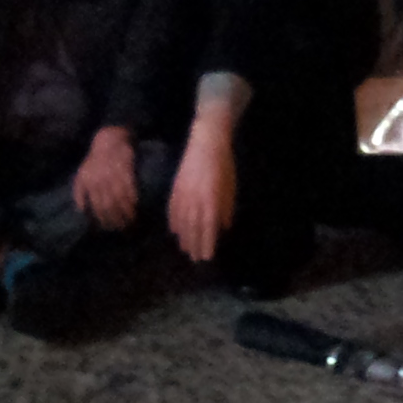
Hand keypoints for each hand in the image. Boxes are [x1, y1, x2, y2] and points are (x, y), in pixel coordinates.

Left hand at [72, 126, 138, 229]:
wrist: (108, 139)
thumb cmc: (94, 160)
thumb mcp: (81, 174)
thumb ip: (79, 193)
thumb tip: (81, 212)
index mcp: (89, 183)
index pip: (96, 206)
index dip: (102, 219)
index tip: (109, 228)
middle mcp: (100, 180)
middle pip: (109, 205)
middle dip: (116, 219)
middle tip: (122, 228)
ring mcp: (114, 175)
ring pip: (120, 199)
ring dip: (126, 212)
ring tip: (131, 221)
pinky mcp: (126, 169)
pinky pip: (130, 188)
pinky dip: (134, 199)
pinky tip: (137, 206)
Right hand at [168, 117, 236, 261]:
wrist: (206, 143)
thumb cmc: (224, 165)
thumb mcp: (230, 187)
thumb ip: (226, 208)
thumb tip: (223, 227)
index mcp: (211, 199)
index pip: (208, 226)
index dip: (207, 242)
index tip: (207, 256)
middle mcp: (195, 199)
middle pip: (193, 227)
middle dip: (194, 244)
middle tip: (195, 259)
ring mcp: (182, 193)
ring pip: (181, 220)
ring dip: (183, 236)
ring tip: (185, 249)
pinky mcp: (175, 187)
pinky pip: (172, 209)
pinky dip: (173, 221)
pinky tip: (174, 231)